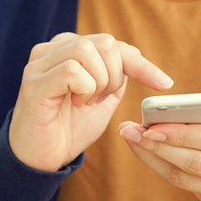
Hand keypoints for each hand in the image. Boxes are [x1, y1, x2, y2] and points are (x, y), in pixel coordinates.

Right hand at [9, 32, 172, 171]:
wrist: (42, 158)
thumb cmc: (70, 127)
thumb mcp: (103, 98)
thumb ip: (117, 76)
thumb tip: (139, 59)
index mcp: (69, 49)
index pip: (114, 45)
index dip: (142, 64)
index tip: (165, 84)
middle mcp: (52, 49)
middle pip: (105, 43)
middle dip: (116, 76)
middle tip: (102, 99)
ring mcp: (40, 63)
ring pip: (88, 52)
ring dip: (100, 82)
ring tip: (87, 102)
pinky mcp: (34, 82)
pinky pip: (73, 70)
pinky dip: (84, 89)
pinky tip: (75, 104)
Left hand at [118, 95, 200, 200]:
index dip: (188, 132)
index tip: (160, 122)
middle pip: (200, 159)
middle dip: (163, 142)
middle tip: (134, 127)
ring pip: (189, 175)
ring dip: (155, 156)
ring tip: (132, 136)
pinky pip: (188, 186)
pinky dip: (163, 167)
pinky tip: (148, 151)